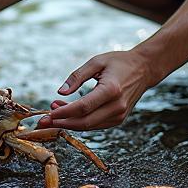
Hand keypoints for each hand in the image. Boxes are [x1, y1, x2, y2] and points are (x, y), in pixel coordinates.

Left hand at [37, 50, 153, 130]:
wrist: (144, 70)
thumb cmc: (119, 62)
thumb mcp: (96, 61)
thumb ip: (77, 76)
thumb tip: (60, 91)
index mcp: (111, 90)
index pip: (83, 107)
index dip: (64, 112)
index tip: (48, 112)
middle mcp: (117, 106)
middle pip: (85, 122)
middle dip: (62, 123)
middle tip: (43, 121)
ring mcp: (119, 115)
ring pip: (89, 126)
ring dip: (69, 123)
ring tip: (52, 112)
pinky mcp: (118, 119)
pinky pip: (95, 125)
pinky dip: (79, 122)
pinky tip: (67, 113)